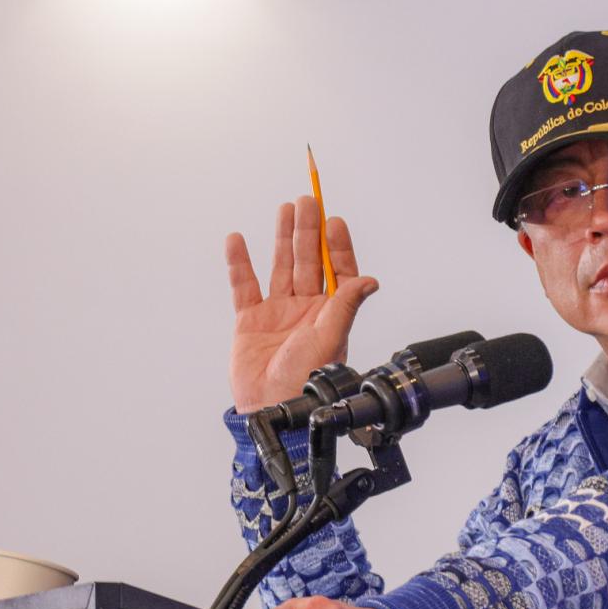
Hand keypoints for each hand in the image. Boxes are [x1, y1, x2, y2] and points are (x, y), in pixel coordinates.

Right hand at [227, 195, 378, 411]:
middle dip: (308, 231)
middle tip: (308, 200)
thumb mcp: (331, 338)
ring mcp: (277, 313)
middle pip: (307, 261)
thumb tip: (370, 280)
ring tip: (284, 209)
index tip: (334, 220)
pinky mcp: (250, 321)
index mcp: (330, 313)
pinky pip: (244, 286)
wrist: (273, 408)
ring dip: (281, 238)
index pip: (336, 271)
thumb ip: (346, 306)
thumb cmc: (306, 381)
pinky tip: (237, 240)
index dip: (336, 245)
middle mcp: (306, 309)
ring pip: (280, 266)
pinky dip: (239, 264)